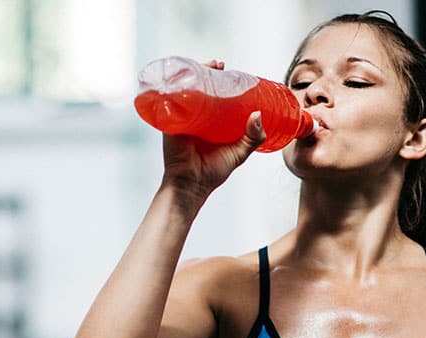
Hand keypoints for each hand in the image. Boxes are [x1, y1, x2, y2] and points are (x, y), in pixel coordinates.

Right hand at [159, 59, 266, 203]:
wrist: (191, 184)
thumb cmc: (212, 171)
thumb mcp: (239, 152)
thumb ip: (253, 137)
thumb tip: (257, 115)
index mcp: (208, 121)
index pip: (212, 94)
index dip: (219, 79)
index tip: (228, 70)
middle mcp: (192, 116)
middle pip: (198, 87)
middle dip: (206, 70)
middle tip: (219, 64)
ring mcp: (179, 117)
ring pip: (184, 90)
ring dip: (193, 72)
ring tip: (208, 65)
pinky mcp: (168, 122)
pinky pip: (168, 101)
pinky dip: (172, 86)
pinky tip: (181, 74)